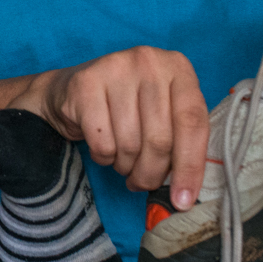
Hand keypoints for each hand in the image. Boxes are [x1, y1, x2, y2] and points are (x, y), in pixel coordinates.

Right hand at [30, 46, 208, 208]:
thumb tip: (186, 195)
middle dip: (151, 173)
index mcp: (178, 68)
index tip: (183, 200)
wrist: (69, 90)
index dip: (190, 166)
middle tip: (142, 183)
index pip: (193, 122)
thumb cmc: (126, 107)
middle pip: (160, 139)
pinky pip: (102, 143)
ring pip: (130, 144)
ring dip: (126, 166)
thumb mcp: (162, 112)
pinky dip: (103, 157)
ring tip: (122, 161)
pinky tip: (103, 148)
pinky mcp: (85, 84)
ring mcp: (115, 68)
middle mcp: (149, 61)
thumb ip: (181, 139)